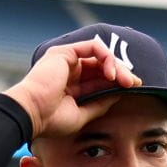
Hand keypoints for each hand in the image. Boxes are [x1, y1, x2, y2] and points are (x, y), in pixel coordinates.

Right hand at [3, 38, 140, 139]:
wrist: (31, 115)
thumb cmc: (50, 120)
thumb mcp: (82, 114)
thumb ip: (100, 103)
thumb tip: (118, 94)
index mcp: (71, 86)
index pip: (100, 80)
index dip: (118, 83)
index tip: (135, 88)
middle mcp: (69, 70)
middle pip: (102, 66)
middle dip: (121, 73)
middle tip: (135, 84)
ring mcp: (66, 60)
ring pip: (100, 56)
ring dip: (117, 66)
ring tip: (125, 81)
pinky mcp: (65, 52)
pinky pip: (93, 46)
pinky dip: (106, 57)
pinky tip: (111, 73)